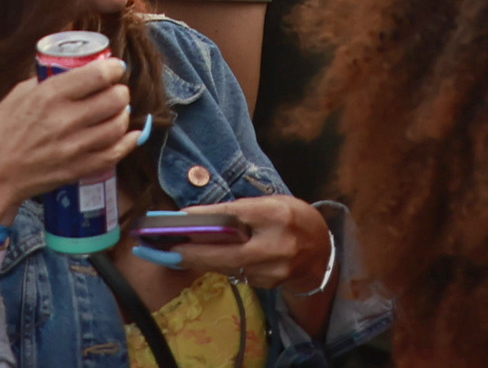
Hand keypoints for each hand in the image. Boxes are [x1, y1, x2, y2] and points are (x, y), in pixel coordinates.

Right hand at [0, 53, 140, 220]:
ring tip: (117, 110)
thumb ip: (47, 81)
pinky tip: (129, 134)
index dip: (114, 68)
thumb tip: (72, 70)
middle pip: (114, 98)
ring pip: (118, 125)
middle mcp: (66, 119)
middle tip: (115, 90)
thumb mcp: (18, 94)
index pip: (98, 75)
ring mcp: (75, 147)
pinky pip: (115, 153)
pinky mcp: (79, 168)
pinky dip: (127, 142)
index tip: (115, 68)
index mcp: (49, 95)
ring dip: (122, 114)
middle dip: (119, 91)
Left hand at [118, 195, 324, 299]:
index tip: (179, 218)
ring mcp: (272, 270)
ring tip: (172, 253)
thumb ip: (241, 210)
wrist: (322, 251)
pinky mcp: (267, 284)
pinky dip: (216, 266)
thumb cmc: (294, 218)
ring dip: (199, 261)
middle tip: (165, 248)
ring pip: (228, 266)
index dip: (205, 218)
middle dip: (192, 251)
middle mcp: (275, 245)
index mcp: (276, 215)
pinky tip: (197, 260)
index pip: (235, 216)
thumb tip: (202, 216)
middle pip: (226, 252)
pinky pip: (235, 273)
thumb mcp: (272, 202)